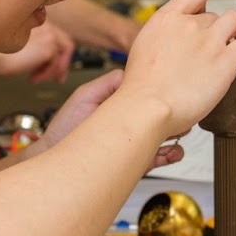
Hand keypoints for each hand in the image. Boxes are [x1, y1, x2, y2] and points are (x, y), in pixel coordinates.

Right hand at [0, 22, 75, 82]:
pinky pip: (54, 66)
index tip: (54, 65)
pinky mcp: (49, 48)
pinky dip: (44, 75)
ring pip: (60, 57)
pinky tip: (32, 78)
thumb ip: (33, 43)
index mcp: (37, 18)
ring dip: (50, 71)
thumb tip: (43, 58)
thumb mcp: (17, 41)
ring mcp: (49, 35)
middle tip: (58, 78)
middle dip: (62, 63)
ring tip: (36, 78)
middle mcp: (46, 24)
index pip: (57, 35)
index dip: (57, 53)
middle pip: (66, 44)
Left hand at [38, 70, 186, 169]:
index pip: (150, 96)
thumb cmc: (66, 126)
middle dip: (175, 112)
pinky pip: (161, 158)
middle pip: (163, 115)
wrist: (54, 156)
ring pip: (166, 136)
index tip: (171, 89)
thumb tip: (135, 74)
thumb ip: (111, 82)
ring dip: (178, 133)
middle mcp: (132, 123)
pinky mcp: (137, 162)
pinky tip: (173, 150)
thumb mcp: (87, 94)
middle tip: (180, 110)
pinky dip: (171, 155)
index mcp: (123, 105)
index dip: (162, 93)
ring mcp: (136, 142)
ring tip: (180, 129)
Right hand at [115, 0, 235, 140]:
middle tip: (217, 43)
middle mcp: (189, 25)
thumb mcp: (142, 49)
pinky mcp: (226, 60)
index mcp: (166, 19)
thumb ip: (160, 40)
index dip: (203, 1)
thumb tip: (169, 46)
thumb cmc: (141, 89)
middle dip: (216, 28)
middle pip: (213, 15)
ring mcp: (209, 41)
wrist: (147, 107)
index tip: (204, 13)